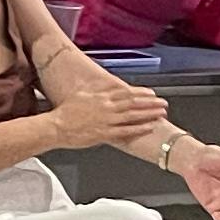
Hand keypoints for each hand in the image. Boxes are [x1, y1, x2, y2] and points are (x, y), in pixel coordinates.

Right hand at [47, 76, 174, 154]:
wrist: (56, 126)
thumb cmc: (65, 112)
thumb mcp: (81, 94)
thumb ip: (96, 90)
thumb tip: (105, 85)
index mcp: (101, 97)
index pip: (126, 93)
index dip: (141, 93)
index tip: (151, 93)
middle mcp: (106, 107)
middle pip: (133, 103)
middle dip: (150, 103)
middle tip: (163, 103)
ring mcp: (106, 121)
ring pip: (133, 116)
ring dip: (149, 114)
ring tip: (161, 113)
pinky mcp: (104, 133)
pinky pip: (125, 131)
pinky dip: (139, 128)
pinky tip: (149, 127)